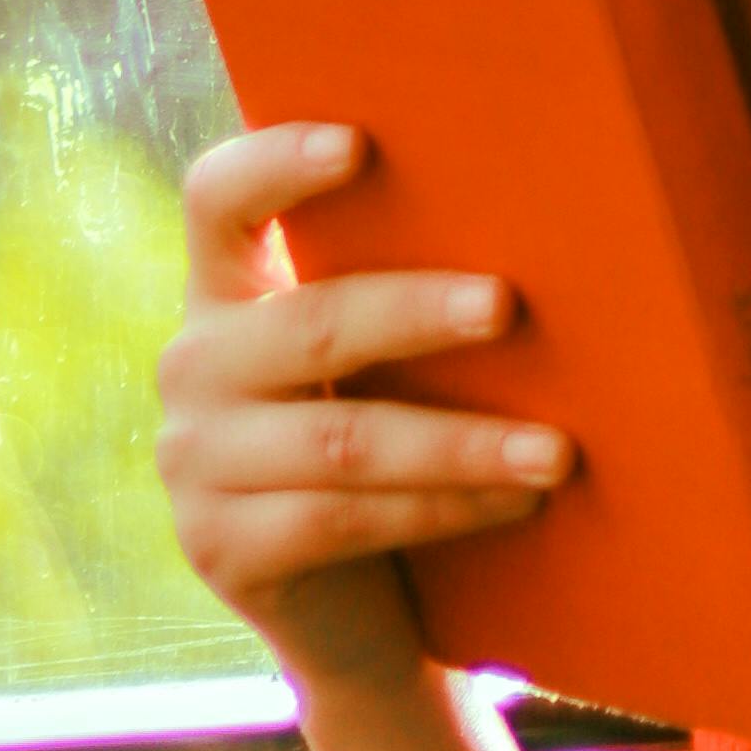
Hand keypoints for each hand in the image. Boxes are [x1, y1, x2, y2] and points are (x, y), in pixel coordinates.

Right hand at [156, 122, 573, 709]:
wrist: (355, 606)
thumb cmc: (395, 440)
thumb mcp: (384, 359)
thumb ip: (407, 288)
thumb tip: (545, 221)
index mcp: (229, 291)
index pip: (218, 200)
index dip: (275, 163)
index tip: (359, 143)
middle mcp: (195, 365)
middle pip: (308, 323)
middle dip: (416, 312)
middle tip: (507, 306)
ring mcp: (197, 463)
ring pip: (343, 440)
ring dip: (462, 441)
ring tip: (555, 449)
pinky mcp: (222, 549)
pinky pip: (345, 519)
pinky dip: (444, 509)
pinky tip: (516, 504)